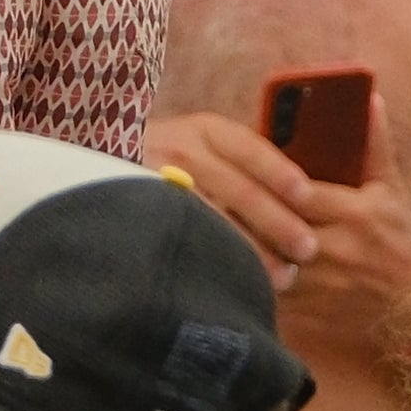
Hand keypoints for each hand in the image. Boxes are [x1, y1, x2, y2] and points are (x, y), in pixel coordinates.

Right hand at [143, 112, 321, 290]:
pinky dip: (214, 261)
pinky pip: (185, 239)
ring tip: (282, 278)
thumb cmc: (168, 163)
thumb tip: (301, 198)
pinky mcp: (140, 212)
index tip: (308, 198)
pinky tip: (234, 281)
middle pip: (239, 189)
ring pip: (214, 220)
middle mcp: (180, 150)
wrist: (102, 167)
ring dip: (252, 250)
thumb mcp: (199, 144)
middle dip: (278, 222)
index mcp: (203, 130)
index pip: (250, 148)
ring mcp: (157, 182)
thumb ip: (237, 164)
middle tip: (308, 250)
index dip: (281, 173)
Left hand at [144, 98, 410, 355]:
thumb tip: (369, 97)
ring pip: (265, 264)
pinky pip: (266, 295)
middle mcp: (336, 248)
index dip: (264, 182)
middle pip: (274, 228)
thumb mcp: (392, 187)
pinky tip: (211, 265)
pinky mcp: (311, 310)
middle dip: (238, 213)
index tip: (230, 167)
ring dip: (233, 247)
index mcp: (354, 212)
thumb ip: (375, 144)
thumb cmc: (403, 238)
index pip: (300, 193)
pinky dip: (240, 279)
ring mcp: (321, 283)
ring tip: (193, 228)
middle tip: (196, 192)